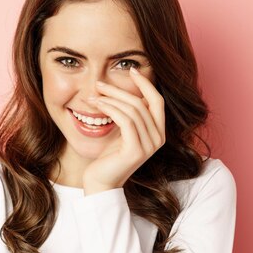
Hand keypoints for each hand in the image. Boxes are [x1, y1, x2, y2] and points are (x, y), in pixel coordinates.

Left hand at [82, 67, 165, 194]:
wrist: (101, 182)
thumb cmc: (109, 156)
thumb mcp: (122, 130)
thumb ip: (129, 114)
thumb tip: (124, 89)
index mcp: (158, 132)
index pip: (157, 100)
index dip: (146, 84)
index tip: (131, 70)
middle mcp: (158, 138)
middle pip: (143, 103)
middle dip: (120, 89)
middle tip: (100, 83)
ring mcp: (149, 145)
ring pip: (133, 110)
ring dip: (111, 99)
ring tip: (94, 95)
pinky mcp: (136, 150)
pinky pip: (125, 121)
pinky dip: (111, 109)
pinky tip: (97, 105)